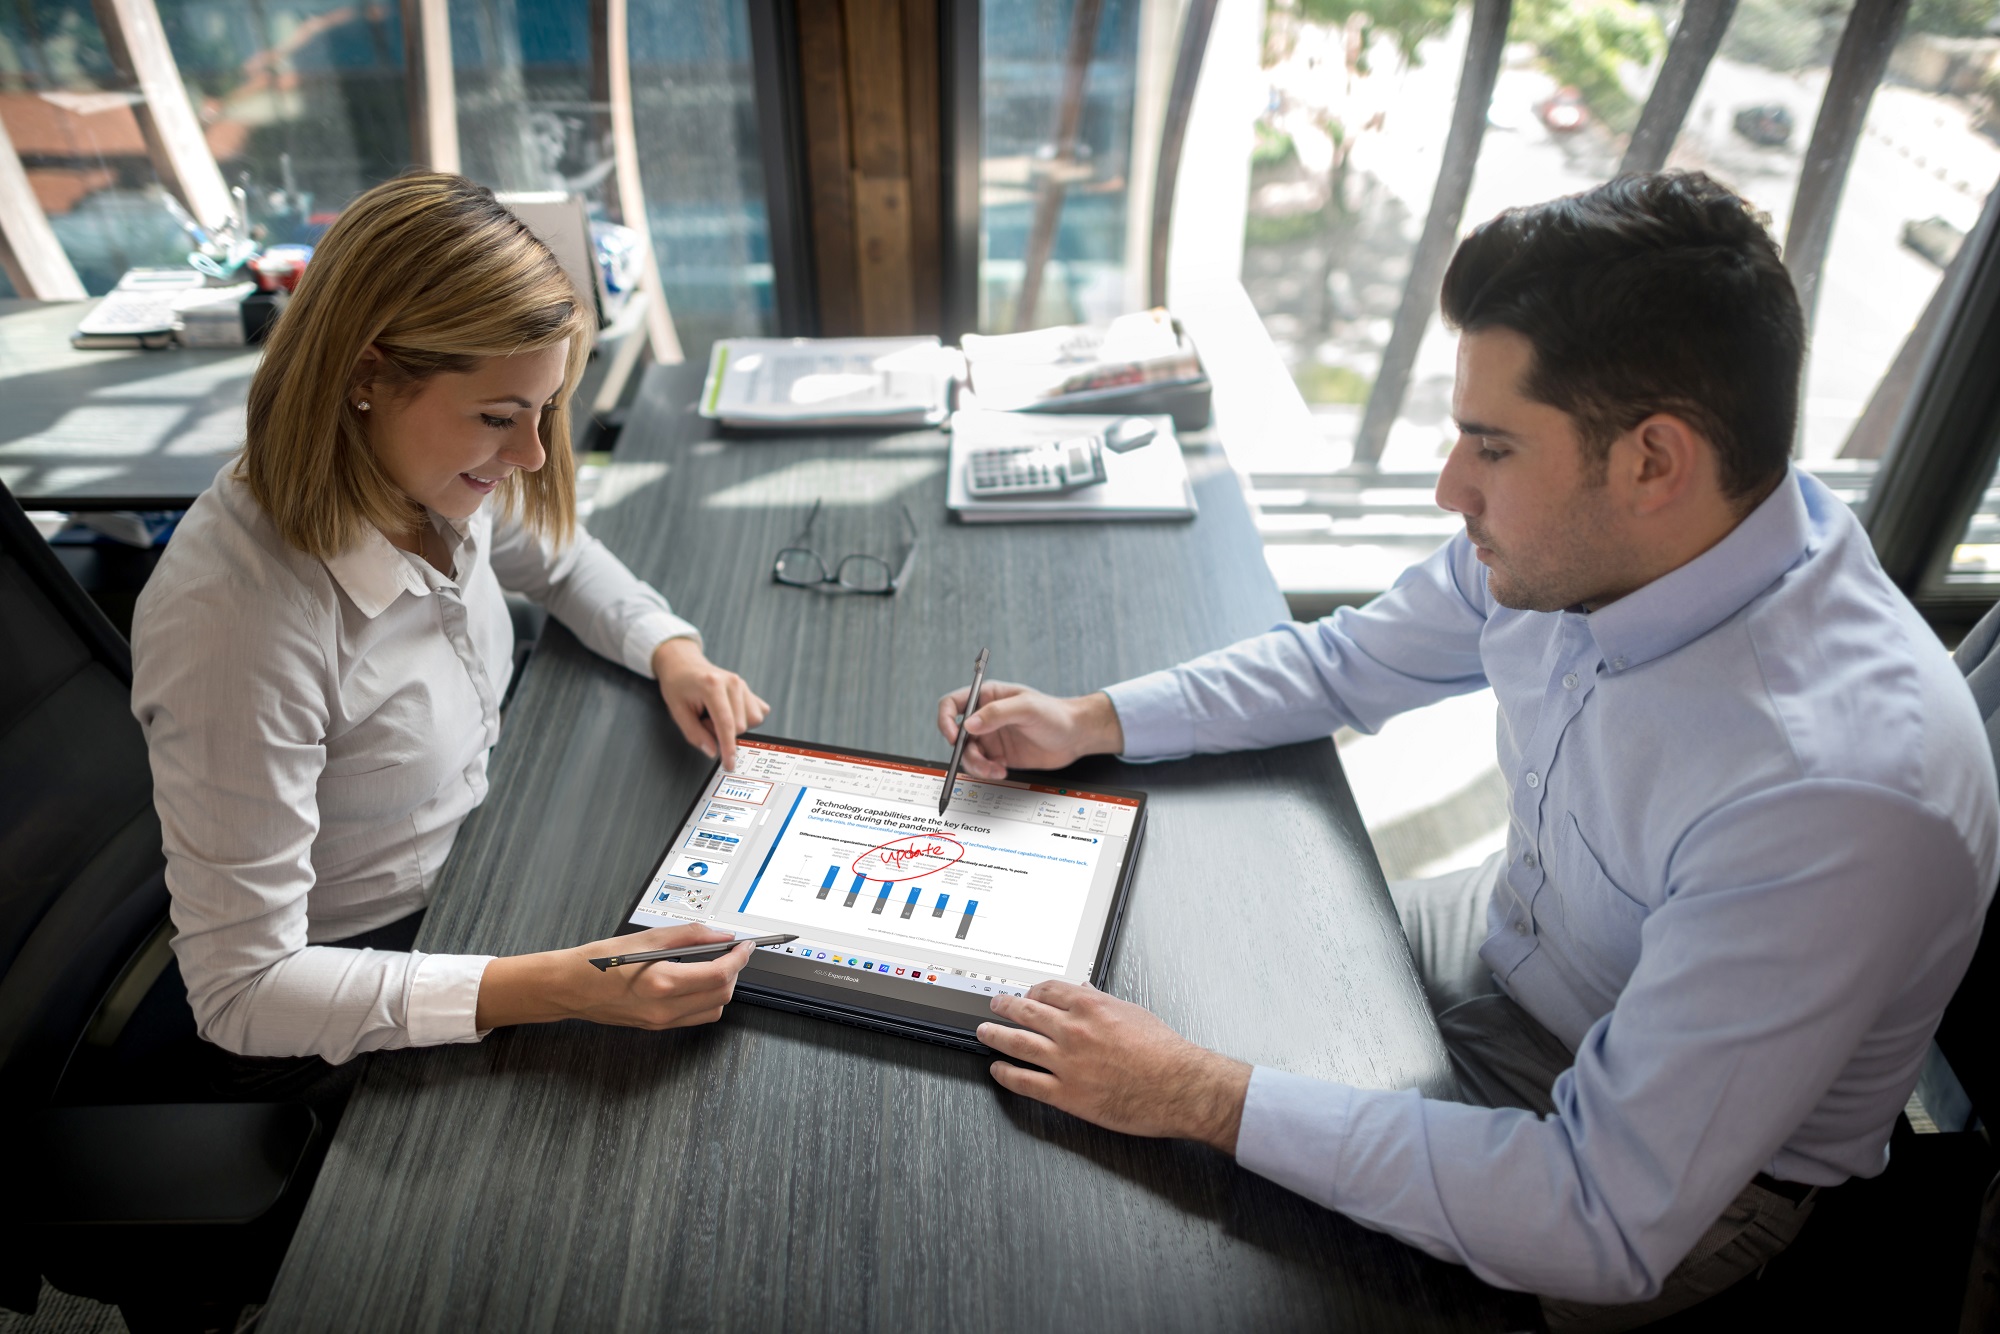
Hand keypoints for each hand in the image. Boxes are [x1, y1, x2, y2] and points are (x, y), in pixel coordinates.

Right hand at [475, 924, 752, 1030]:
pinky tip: (696, 980)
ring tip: (713, 963)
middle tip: (731, 950)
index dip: (739, 957)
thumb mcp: (645, 939)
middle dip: (733, 971)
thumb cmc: (596, 962)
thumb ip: (688, 935)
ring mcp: (661, 1021)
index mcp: (661, 982)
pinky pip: (695, 1017)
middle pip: (722, 995)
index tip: (745, 944)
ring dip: (722, 986)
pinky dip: (706, 998)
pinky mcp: (657, 1026)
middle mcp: (664, 1008)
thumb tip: (720, 933)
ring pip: (713, 1010)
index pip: (719, 974)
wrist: (567, 988)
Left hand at [653, 637, 769, 770]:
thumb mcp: (677, 712)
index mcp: (712, 685)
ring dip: (734, 726)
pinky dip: (745, 719)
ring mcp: (743, 684)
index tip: (729, 764)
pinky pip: (758, 712)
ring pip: (753, 720)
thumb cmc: (678, 686)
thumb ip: (695, 734)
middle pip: (740, 726)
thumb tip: (713, 752)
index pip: (726, 724)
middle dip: (721, 732)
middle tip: (704, 721)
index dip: (728, 748)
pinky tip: (730, 713)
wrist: (683, 664)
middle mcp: (733, 682)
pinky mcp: (749, 689)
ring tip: (716, 716)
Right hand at [934, 682, 1123, 780]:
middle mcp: (985, 717)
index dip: (946, 720)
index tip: (954, 736)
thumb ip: (997, 713)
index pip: (952, 704)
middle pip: (957, 735)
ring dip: (977, 765)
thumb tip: (968, 724)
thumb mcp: (1027, 708)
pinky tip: (1002, 771)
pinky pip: (981, 766)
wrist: (1076, 737)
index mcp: (987, 696)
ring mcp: (991, 737)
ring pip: (967, 754)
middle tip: (980, 760)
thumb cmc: (1055, 714)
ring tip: (995, 770)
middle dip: (963, 751)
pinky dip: (986, 772)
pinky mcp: (999, 756)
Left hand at [977, 982, 1250, 1153]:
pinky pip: (1025, 1082)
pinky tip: (998, 1070)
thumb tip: (1084, 991)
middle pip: (1026, 1011)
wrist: (1179, 1086)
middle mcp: (1073, 1030)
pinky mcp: (1066, 1094)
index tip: (1027, 994)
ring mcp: (1066, 1063)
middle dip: (1005, 1006)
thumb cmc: (1165, 1052)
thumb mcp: (1134, 1012)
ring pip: (1017, 1043)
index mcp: (1091, 1006)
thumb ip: (1103, 1001)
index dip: (1033, 991)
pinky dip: (1006, 1074)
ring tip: (985, 1032)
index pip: (1049, 990)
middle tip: (995, 1005)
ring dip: (996, 1036)